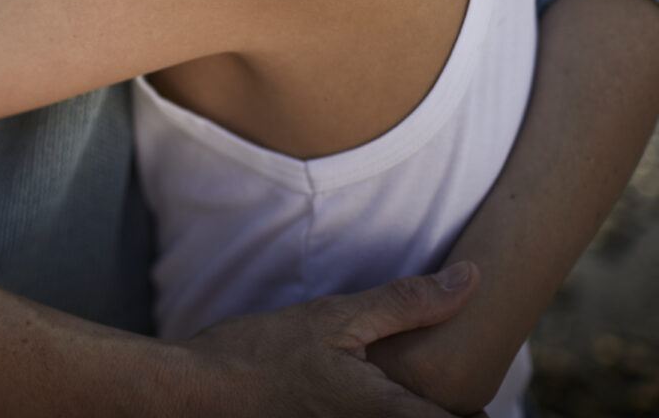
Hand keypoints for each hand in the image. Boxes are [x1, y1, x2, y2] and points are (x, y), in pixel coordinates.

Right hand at [177, 262, 486, 416]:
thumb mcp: (336, 317)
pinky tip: (369, 391)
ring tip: (407, 383)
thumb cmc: (262, 354)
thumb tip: (471, 279)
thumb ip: (407, 302)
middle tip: (448, 383)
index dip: (481, 406)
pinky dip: (383, 410)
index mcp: (390, 415)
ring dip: (416, 407)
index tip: (485, 391)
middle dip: (450, 404)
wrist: (197, 391)